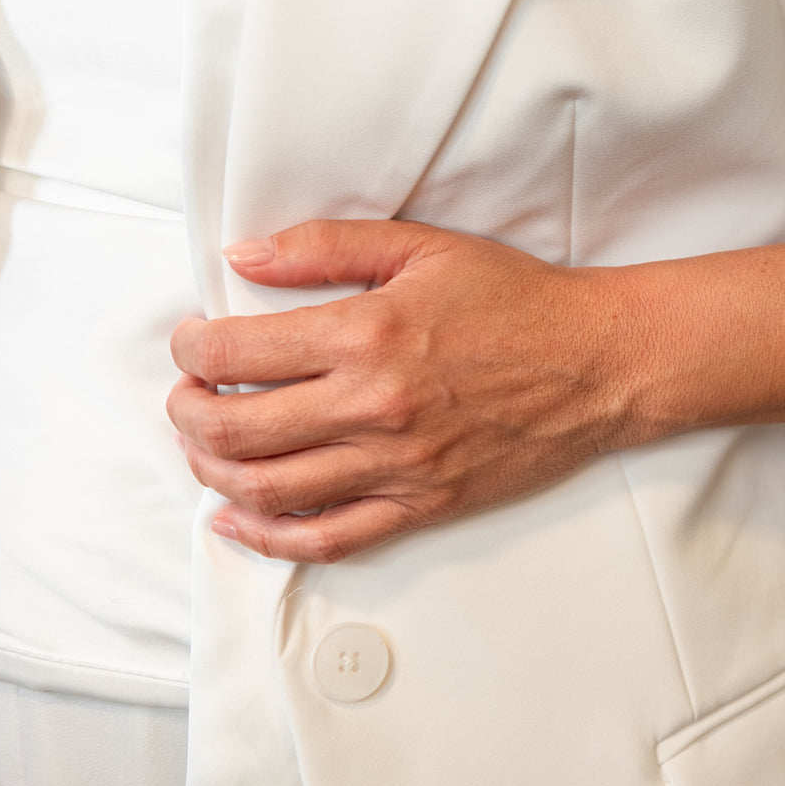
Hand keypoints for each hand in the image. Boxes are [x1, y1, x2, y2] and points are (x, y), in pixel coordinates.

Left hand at [167, 220, 638, 562]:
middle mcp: (372, 406)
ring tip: (205, 446)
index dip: (190, 347)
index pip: (234, 352)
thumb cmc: (518, 302)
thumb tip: (245, 254)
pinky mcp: (422, 503)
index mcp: (366, 334)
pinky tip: (240, 520)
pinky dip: (269, 538)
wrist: (598, 362)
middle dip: (186, 411)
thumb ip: (326, 247)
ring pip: (267, 489)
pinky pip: (328, 538)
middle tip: (187, 394)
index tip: (192, 341)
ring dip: (213, 470)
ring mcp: (396, 465)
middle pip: (233, 429)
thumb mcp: (423, 248)